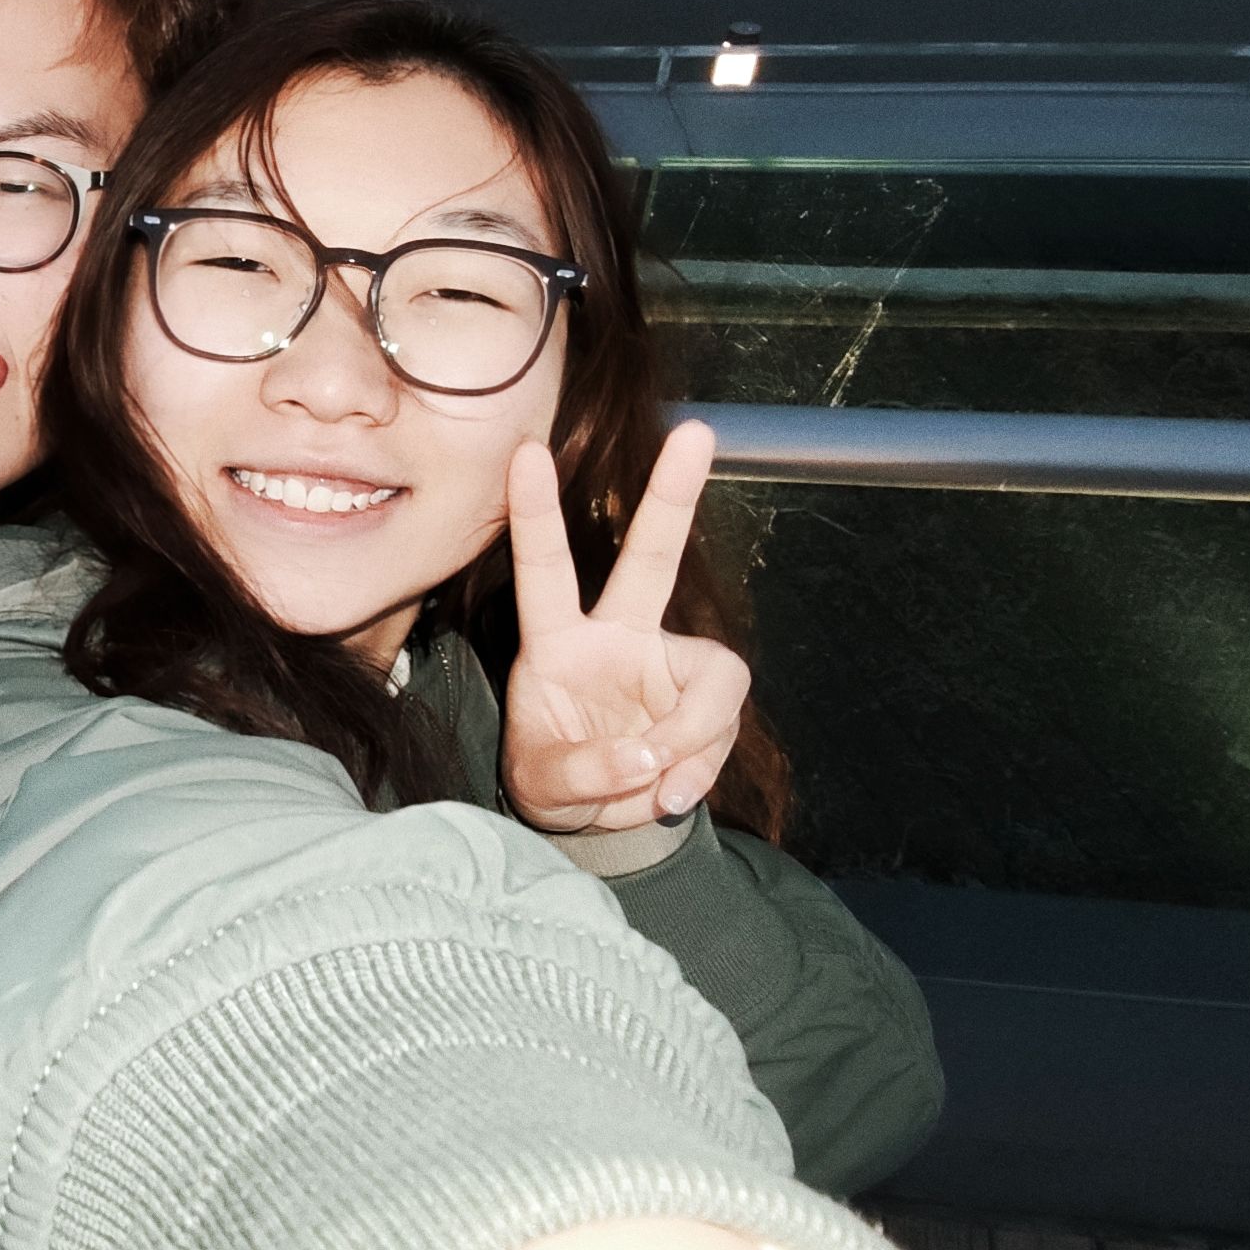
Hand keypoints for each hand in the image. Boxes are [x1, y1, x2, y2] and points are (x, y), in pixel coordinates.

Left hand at [498, 422, 750, 835]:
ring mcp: (668, 664)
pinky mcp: (705, 698)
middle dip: (673, 497)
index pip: (545, 571)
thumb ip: (586, 772)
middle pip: (653, 558)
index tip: (526, 452)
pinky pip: (723, 728)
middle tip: (698, 434)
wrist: (597, 815)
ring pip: (717, 676)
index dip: (536, 514)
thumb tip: (648, 759)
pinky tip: (668, 794)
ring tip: (658, 785)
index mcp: (558, 642)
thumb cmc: (554, 779)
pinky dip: (700, 770)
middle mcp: (618, 637)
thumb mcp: (546, 787)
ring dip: (694, 739)